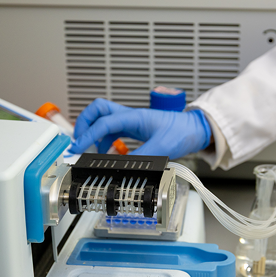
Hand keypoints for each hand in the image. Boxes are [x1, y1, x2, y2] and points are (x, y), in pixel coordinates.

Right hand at [70, 98, 211, 158]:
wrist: (197, 129)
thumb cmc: (184, 132)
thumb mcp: (162, 148)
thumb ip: (140, 157)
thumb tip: (120, 166)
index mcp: (135, 117)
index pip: (104, 122)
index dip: (88, 135)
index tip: (78, 148)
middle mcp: (130, 116)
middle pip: (97, 110)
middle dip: (84, 123)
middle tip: (78, 141)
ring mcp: (132, 121)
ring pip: (103, 120)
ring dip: (93, 134)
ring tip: (89, 150)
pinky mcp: (135, 128)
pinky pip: (112, 131)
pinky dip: (104, 140)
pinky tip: (106, 152)